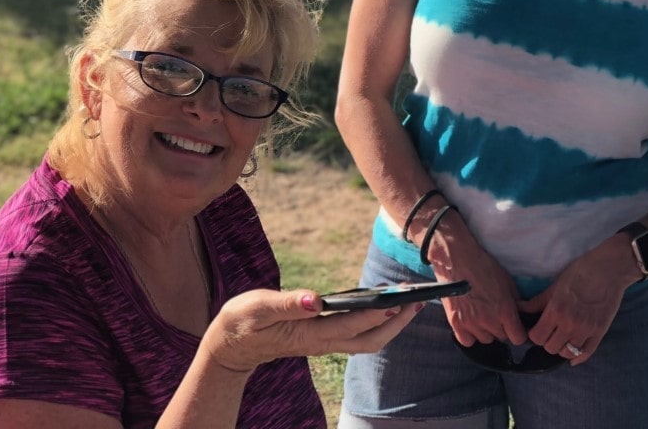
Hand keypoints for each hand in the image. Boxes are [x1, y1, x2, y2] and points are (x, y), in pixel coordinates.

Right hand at [201, 288, 418, 373]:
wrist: (229, 348)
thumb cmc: (241, 323)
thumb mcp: (257, 308)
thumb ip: (287, 303)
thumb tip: (316, 299)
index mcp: (309, 334)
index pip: (353, 325)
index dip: (378, 313)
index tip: (400, 299)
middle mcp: (322, 342)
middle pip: (369, 339)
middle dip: (396, 322)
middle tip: (419, 300)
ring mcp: (323, 342)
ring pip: (366, 340)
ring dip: (390, 323)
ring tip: (409, 301)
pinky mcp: (321, 337)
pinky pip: (356, 334)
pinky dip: (375, 320)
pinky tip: (382, 303)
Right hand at [428, 230, 525, 348]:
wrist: (457, 259)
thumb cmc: (483, 266)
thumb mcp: (507, 281)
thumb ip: (515, 302)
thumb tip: (520, 315)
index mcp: (504, 310)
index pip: (518, 338)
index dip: (519, 333)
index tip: (516, 327)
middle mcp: (489, 320)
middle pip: (502, 338)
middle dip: (502, 328)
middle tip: (497, 314)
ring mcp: (471, 323)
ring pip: (485, 339)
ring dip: (487, 331)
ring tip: (483, 315)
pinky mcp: (455, 323)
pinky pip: (467, 341)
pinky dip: (470, 334)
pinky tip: (471, 322)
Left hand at [517, 240, 631, 365]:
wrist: (608, 269)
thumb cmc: (580, 273)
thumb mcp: (555, 285)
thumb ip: (538, 302)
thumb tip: (520, 308)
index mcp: (556, 311)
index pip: (537, 337)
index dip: (535, 334)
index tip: (537, 329)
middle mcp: (570, 324)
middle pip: (550, 348)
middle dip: (547, 341)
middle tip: (551, 332)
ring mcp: (586, 330)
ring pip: (567, 353)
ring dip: (562, 348)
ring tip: (563, 338)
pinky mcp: (600, 332)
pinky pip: (586, 353)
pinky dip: (578, 357)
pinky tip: (573, 355)